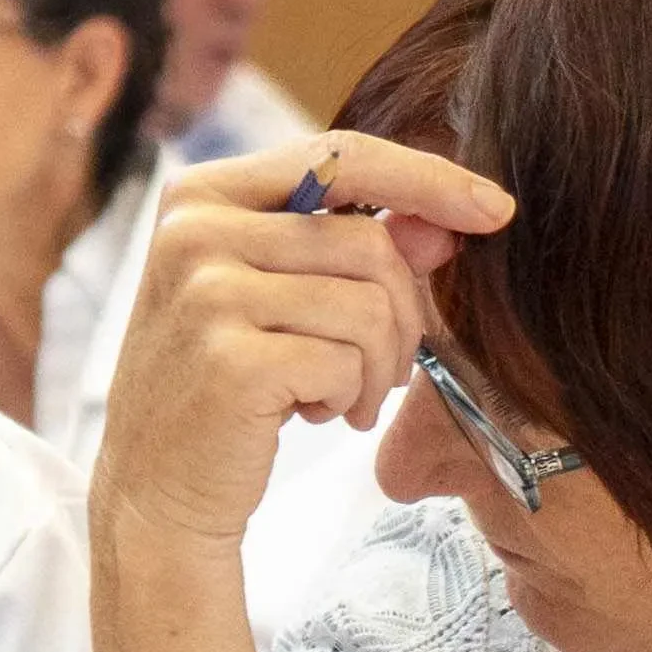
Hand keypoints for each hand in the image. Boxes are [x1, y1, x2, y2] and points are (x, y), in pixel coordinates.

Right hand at [88, 126, 514, 651]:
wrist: (154, 495)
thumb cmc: (223, 389)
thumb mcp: (277, 298)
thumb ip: (353, 247)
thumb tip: (449, 223)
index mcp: (201, 194)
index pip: (343, 155)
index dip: (430, 179)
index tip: (496, 210)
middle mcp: (193, 230)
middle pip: (369, 242)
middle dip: (401, 314)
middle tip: (376, 369)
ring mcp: (205, 293)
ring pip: (369, 306)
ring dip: (376, 366)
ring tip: (337, 396)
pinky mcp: (230, 359)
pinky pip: (348, 362)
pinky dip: (349, 397)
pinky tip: (310, 416)